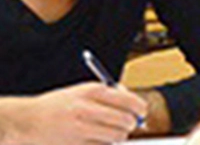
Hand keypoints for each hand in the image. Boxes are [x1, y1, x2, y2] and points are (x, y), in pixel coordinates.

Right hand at [6, 83, 148, 144]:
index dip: (140, 108)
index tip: (141, 112)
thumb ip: (109, 95)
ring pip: (117, 136)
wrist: (27, 121)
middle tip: (128, 124)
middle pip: (126, 121)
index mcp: (91, 91)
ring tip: (108, 131)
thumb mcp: (82, 91)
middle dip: (131, 124)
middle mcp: (87, 109)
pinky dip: (103, 144)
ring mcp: (81, 129)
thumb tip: (137, 106)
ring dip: (118, 136)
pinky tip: (93, 139)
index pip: (129, 101)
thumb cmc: (58, 106)